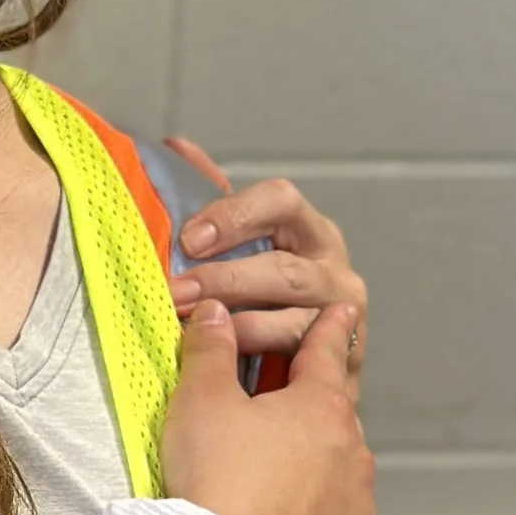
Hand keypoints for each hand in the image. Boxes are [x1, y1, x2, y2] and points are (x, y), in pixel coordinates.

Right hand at [158, 298, 378, 514]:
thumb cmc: (213, 485)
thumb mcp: (198, 402)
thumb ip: (208, 350)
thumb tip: (214, 313)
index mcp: (321, 409)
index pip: (328, 353)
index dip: (329, 328)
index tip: (344, 312)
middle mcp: (354, 457)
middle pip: (334, 425)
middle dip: (309, 424)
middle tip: (272, 434)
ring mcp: (360, 513)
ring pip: (343, 484)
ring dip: (317, 483)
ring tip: (271, 497)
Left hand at [161, 138, 368, 378]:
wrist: (305, 368)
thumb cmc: (262, 296)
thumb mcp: (240, 242)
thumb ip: (212, 198)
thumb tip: (176, 146)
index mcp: (306, 228)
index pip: (280, 200)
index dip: (233, 215)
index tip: (189, 239)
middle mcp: (332, 268)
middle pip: (280, 269)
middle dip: (223, 281)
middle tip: (175, 294)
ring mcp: (340, 318)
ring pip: (288, 321)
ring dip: (235, 328)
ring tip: (192, 333)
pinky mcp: (340, 364)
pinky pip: (294, 363)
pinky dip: (255, 363)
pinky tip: (222, 368)